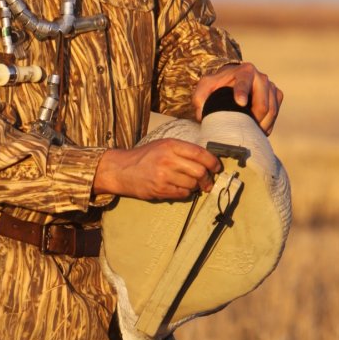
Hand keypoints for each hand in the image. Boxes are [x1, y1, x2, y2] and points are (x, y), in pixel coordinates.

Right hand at [93, 139, 220, 199]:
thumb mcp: (162, 145)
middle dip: (207, 178)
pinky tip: (180, 189)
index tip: (216, 168)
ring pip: (193, 184)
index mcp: (171, 145)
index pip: (200, 153)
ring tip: (191, 185)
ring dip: (196, 187)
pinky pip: (183, 194)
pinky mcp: (160, 190)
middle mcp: (168, 159)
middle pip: (200, 171)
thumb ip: (183, 150)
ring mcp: (163, 176)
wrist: (121, 170)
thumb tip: (206, 161)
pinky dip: (186, 193)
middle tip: (208, 182)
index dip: (213, 162)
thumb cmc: (144, 157)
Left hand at [192, 62, 283, 135]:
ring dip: (261, 126)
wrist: (231, 81)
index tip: (239, 103)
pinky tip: (255, 131)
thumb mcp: (204, 88)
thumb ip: (199, 98)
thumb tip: (202, 115)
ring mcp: (271, 86)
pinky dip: (267, 125)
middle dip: (253, 120)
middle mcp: (261, 77)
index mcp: (244, 71)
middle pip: (262, 105)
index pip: (244, 83)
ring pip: (271, 111)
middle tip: (242, 131)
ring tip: (249, 134)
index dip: (242, 93)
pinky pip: (275, 114)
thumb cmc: (217, 86)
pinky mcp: (276, 95)